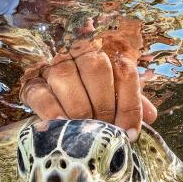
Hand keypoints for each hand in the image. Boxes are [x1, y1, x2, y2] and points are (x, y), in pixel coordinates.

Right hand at [20, 35, 156, 140]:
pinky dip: (53, 112)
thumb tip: (151, 115)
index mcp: (102, 49)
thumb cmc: (89, 90)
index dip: (130, 104)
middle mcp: (76, 50)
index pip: (123, 70)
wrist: (47, 80)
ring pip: (66, 78)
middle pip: (95, 68)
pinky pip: (41, 95)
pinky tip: (64, 126)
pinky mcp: (30, 82)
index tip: (132, 132)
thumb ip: (130, 98)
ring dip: (81, 110)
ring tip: (88, 131)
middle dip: (106, 105)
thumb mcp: (112, 89)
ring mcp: (50, 64)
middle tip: (109, 130)